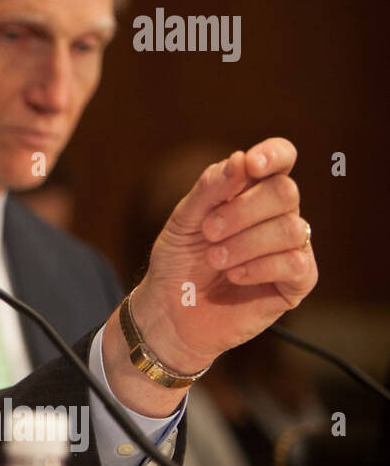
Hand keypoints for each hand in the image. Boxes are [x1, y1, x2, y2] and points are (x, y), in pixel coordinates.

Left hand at [129, 138, 317, 374]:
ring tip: (215, 259)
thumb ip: (210, 189)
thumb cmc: (178, 261)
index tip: (251, 164)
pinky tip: (234, 276)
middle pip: (285, 191)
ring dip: (245, 244)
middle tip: (208, 232)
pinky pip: (296, 263)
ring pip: (291, 228)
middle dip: (242, 210)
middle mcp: (277, 215)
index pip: (281, 158)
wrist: (170, 311)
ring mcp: (290, 248)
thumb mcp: (183, 221)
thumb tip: (239, 159)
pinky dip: (260, 267)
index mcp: (250, 191)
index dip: (273, 154)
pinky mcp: (296, 282)